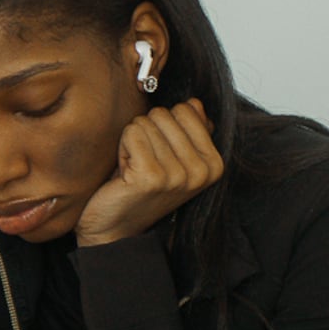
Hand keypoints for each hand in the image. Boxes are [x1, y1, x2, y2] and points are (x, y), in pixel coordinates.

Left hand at [75, 96, 222, 248]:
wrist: (115, 227)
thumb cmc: (142, 188)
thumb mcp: (173, 158)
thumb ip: (188, 130)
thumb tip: (194, 103)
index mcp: (213, 164)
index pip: (185, 110)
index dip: (162, 126)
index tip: (159, 154)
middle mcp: (200, 171)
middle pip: (163, 114)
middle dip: (146, 134)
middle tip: (143, 163)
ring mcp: (177, 175)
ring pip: (144, 123)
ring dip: (132, 144)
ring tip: (134, 169)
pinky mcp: (151, 177)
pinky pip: (131, 133)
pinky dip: (122, 148)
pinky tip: (124, 172)